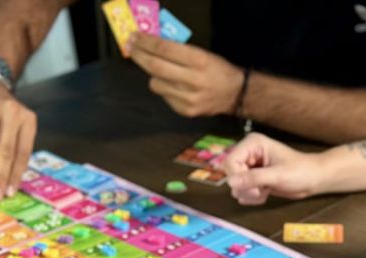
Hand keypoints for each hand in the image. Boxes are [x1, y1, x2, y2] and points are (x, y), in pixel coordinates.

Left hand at [128, 33, 243, 116]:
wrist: (234, 94)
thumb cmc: (217, 70)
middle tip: (131, 49)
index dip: (145, 42)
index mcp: (198, 61)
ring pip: (155, 84)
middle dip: (139, 56)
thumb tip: (152, 44)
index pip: (163, 49)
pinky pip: (164, 97)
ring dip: (153, 75)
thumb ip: (178, 50)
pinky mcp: (185, 111)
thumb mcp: (202, 53)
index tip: (135, 37)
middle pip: (155, 67)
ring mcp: (188, 99)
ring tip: (161, 72)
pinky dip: (165, 89)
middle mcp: (193, 80)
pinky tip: (174, 86)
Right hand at [225, 133, 323, 204]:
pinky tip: (266, 193)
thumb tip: (230, 182)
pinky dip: (253, 197)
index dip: (238, 178)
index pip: (230, 162)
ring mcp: (250, 167)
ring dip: (250, 194)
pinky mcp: (254, 179)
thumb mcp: (277, 175)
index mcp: (253, 144)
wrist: (313, 179)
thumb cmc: (300, 171)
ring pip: (236, 186)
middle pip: (231, 175)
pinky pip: (243, 192)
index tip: (254, 189)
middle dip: (245, 188)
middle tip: (261, 191)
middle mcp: (249, 154)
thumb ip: (253, 178)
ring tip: (266, 190)